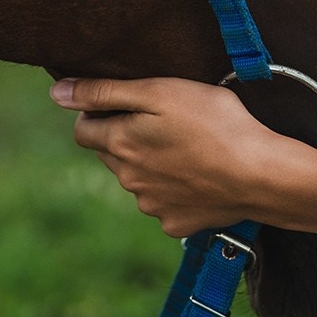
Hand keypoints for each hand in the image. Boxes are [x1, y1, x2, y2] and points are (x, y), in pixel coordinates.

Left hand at [49, 76, 316, 236]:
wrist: (260, 174)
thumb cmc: (214, 122)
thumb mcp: (159, 92)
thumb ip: (104, 92)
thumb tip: (56, 92)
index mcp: (120, 144)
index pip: (83, 130)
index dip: (100, 113)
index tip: (129, 103)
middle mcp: (128, 180)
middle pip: (111, 154)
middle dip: (126, 137)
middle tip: (165, 120)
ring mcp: (152, 206)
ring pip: (138, 179)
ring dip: (151, 163)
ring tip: (189, 145)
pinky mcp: (177, 224)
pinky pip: (164, 203)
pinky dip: (175, 188)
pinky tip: (201, 174)